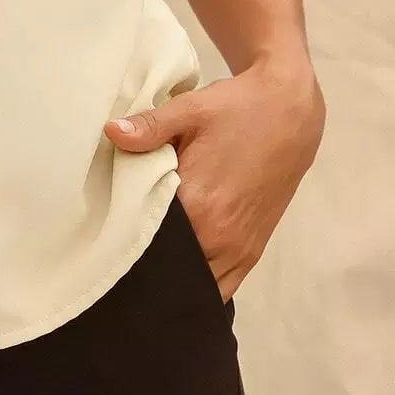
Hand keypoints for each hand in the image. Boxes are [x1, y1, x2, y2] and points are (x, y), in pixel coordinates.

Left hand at [103, 55, 324, 302]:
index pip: (149, 243)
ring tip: (146, 259)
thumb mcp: (191, 109)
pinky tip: (178, 265)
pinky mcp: (252, 253)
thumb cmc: (237, 110)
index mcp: (200, 206)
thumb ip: (149, 127)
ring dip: (173, 276)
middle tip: (117, 250)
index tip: (103, 237)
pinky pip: (222, 285)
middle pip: (170, 272)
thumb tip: (109, 133)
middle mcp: (220, 239)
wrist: (290, 114)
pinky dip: (200, 281)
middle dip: (145, 265)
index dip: (123, 241)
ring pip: (197, 285)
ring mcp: (239, 251)